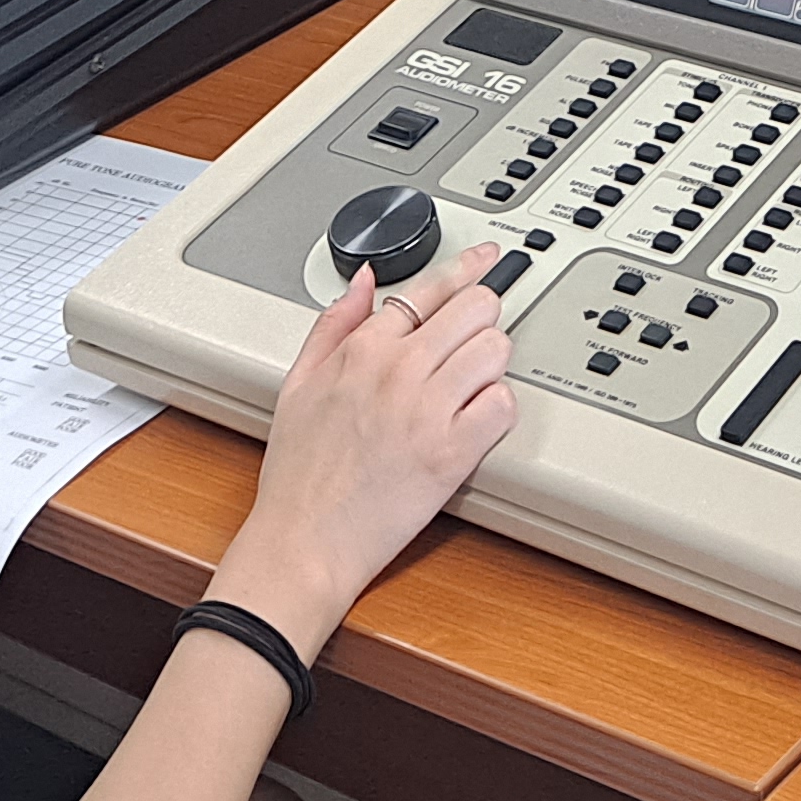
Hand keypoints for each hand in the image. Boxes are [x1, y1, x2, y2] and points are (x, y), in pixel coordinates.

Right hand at [209, 244, 517, 653]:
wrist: (304, 543)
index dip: (468, 266)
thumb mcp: (297, 385)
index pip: (431, 286)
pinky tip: (476, 420)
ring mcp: (428, 410)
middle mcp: (399, 370)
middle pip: (477, 307)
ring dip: (492, 362)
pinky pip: (503, 405)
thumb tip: (364, 282)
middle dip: (482, 316)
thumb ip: (333, 325)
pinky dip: (498, 409)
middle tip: (475, 336)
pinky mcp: (453, 452)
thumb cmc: (299, 475)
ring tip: (472, 383)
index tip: (487, 258)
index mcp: (363, 350)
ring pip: (497, 349)